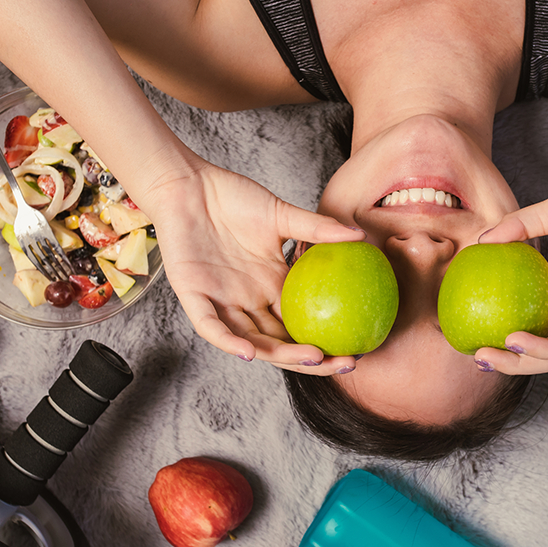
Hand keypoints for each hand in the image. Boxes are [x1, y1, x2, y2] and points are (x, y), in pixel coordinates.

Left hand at [133, 161, 363, 373]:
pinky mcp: (193, 295)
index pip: (301, 324)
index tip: (357, 350)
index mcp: (271, 285)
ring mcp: (221, 300)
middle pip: (281, 343)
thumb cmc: (231, 197)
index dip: (326, 342)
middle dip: (312, 360)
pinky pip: (211, 324)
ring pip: (252, 341)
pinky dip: (228, 340)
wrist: (189, 184)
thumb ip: (317, 228)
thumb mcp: (280, 214)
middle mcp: (249, 300)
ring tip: (313, 359)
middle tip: (345, 363)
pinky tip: (249, 352)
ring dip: (280, 355)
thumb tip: (359, 234)